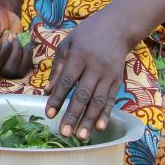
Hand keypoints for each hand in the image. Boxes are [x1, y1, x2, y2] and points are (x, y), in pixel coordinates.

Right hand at [0, 0, 30, 78]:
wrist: (0, 12)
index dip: (4, 52)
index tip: (7, 35)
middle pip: (6, 70)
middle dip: (14, 52)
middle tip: (12, 35)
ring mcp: (2, 64)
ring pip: (16, 72)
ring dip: (21, 54)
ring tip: (18, 39)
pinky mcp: (13, 63)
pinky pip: (23, 69)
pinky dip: (28, 56)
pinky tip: (25, 43)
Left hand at [45, 11, 132, 140]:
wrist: (117, 28)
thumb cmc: (86, 35)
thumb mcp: (67, 44)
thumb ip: (58, 68)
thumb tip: (46, 91)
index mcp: (78, 56)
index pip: (66, 81)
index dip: (57, 98)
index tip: (49, 114)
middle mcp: (95, 67)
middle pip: (83, 94)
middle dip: (73, 115)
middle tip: (64, 133)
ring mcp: (108, 75)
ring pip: (98, 101)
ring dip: (89, 120)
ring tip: (81, 136)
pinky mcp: (118, 80)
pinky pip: (111, 100)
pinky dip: (106, 115)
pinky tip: (100, 127)